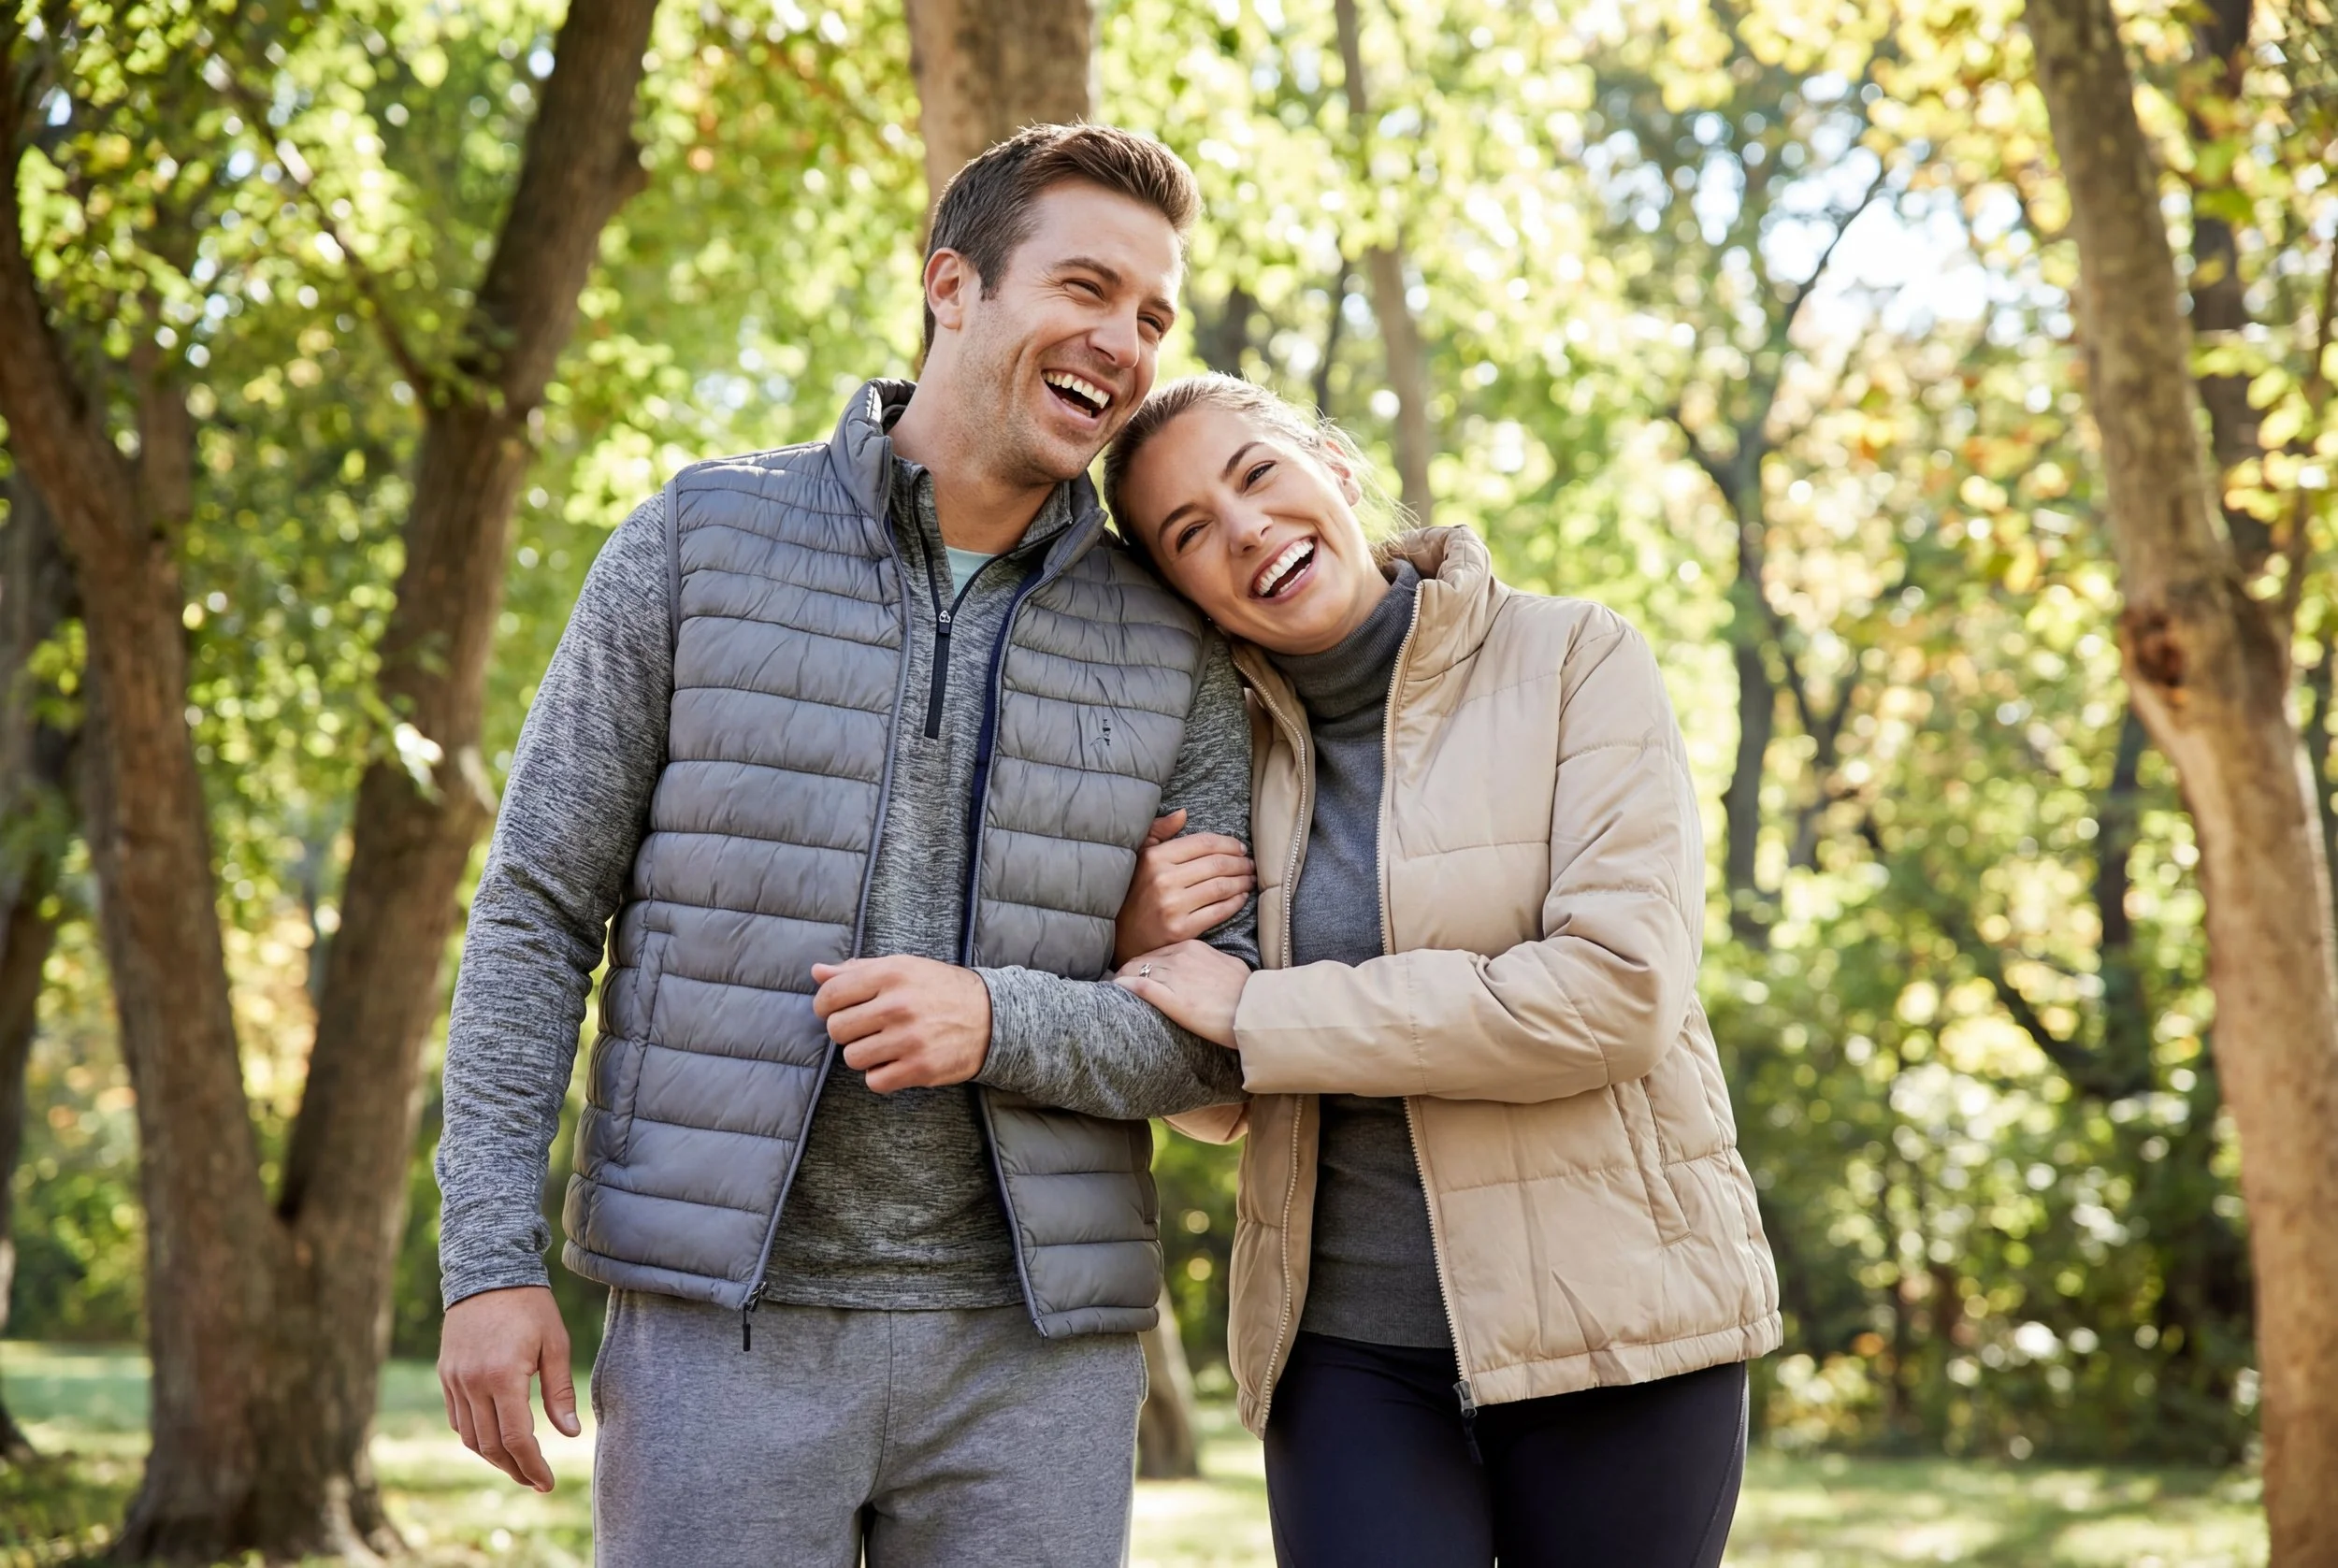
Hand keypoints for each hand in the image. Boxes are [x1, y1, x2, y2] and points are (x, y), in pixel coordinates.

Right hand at [438, 1284, 577, 1491]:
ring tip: (519, 1465)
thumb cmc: (530, 1305)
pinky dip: (476, 1437)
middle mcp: (473, 1383)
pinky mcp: (446, 1375)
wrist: (487, 1271)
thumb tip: (569, 1434)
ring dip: (494, 1458)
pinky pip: (457, 1419)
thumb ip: (560, 1391)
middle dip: (515, 1469)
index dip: (533, 1466)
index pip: (516, 1438)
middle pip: (491, 1446)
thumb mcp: (555, 1343)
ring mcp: (455, 1380)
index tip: (548, 1483)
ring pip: (470, 1438)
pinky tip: (495, 1439)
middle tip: (536, 1481)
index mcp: (503, 1376)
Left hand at [813, 955, 991, 1091]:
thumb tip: (816, 972)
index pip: (830, 994)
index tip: (837, 1010)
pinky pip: (874, 1081)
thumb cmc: (940, 989)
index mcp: (892, 973)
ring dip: (864, 1054)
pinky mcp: (920, 1068)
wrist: (992, 1017)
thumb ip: (857, 970)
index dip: (825, 1006)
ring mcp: (909, 1039)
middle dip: (846, 1031)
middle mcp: (898, 1005)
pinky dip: (881, 1075)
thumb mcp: (903, 968)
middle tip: (866, 1028)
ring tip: (884, 1045)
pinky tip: (896, 1062)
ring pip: (852, 1057)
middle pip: (837, 1029)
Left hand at [1113, 939, 1249, 1047]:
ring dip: (1123, 977)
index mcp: (1193, 947)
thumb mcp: (1229, 965)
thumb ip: (1209, 961)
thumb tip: (1204, 967)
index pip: (1158, 950)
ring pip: (1136, 970)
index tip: (1137, 970)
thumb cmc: (1247, 992)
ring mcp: (1174, 977)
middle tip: (1120, 977)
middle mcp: (1180, 958)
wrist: (1254, 1010)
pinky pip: (1138, 986)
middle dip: (1129, 968)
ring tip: (1114, 984)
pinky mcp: (1171, 999)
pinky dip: (1123, 986)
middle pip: (1143, 959)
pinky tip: (1114, 988)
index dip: (1145, 961)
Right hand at [1114, 809, 1255, 965]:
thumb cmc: (1133, 892)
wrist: (1121, 937)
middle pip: (1216, 865)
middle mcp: (1163, 880)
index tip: (1240, 848)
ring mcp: (1172, 907)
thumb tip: (1183, 814)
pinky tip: (1241, 897)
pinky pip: (1218, 912)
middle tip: (1250, 864)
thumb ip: (1159, 830)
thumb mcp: (1139, 856)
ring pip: (1221, 887)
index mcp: (1155, 858)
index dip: (1228, 843)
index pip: (1203, 843)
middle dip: (1240, 863)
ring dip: (1242, 881)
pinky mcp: (1181, 930)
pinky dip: (1236, 903)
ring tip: (1249, 879)